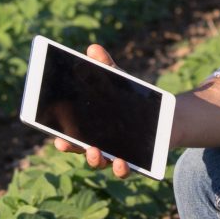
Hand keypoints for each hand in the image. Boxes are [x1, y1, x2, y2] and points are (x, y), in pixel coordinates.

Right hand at [49, 42, 130, 177]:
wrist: (164, 116)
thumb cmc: (131, 100)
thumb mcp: (119, 81)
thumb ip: (106, 68)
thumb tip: (93, 48)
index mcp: (90, 128)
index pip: (71, 134)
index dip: (61, 137)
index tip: (55, 136)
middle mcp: (99, 145)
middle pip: (81, 150)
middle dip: (72, 148)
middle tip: (64, 143)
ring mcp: (115, 155)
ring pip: (101, 163)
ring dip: (95, 160)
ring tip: (96, 153)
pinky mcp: (135, 162)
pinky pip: (125, 170)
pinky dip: (122, 168)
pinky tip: (123, 163)